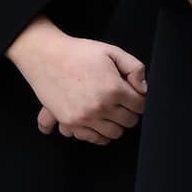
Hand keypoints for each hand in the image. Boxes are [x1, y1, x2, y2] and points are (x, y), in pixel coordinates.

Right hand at [7, 18, 145, 145]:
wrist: (47, 57)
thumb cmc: (81, 53)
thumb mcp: (113, 52)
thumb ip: (135, 69)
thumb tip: (143, 89)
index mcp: (113, 89)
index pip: (140, 106)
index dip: (141, 99)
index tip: (135, 95)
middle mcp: (100, 107)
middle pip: (129, 122)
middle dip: (131, 112)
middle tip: (125, 103)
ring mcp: (83, 118)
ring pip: (113, 134)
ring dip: (117, 124)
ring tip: (112, 112)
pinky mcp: (69, 123)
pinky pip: (92, 139)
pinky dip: (100, 133)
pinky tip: (99, 121)